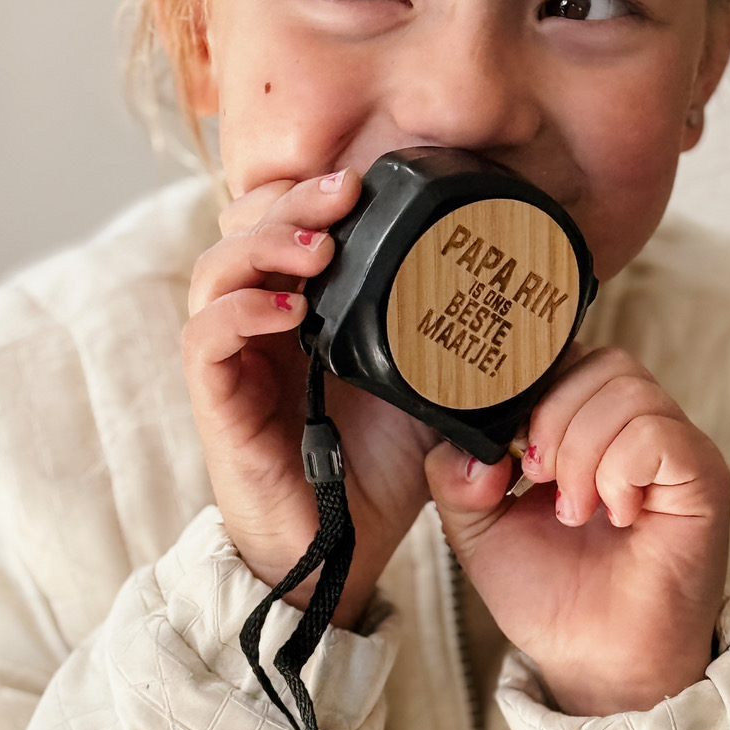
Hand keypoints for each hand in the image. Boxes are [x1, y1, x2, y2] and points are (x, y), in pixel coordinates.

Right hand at [183, 171, 435, 626]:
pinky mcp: (218, 399)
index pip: (283, 222)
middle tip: (347, 194)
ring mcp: (235, 358)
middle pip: (245, 228)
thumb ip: (454, 342)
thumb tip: (524, 301)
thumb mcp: (430, 386)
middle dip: (294, 201)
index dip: (310, 192)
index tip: (365, 181)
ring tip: (323, 248)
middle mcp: (261, 322)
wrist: (342, 548)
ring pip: (216, 270)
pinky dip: (240, 311)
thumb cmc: (380, 466)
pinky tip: (290, 310)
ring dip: (267, 245)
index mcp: (306, 306)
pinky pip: (204, 338)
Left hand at [426, 347, 729, 714]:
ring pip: (628, 389)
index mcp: (587, 424)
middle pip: (600, 359)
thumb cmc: (551, 594)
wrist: (594, 661)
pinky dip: (619, 470)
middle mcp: (636, 425)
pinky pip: (658, 433)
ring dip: (583, 450)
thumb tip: (473, 446)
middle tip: (539, 482)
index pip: (567, 356)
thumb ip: (454, 478)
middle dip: (552, 418)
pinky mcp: (702, 476)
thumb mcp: (479, 528)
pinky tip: (612, 513)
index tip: (509, 451)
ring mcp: (674, 447)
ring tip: (575, 509)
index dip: (531, 388)